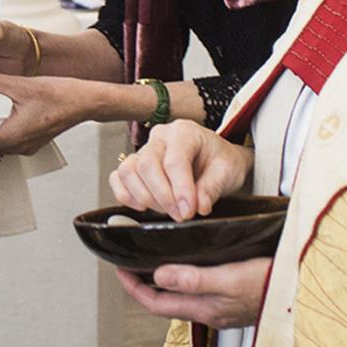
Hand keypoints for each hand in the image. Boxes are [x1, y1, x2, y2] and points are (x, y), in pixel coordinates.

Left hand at [0, 69, 93, 156]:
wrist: (87, 100)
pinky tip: (4, 117)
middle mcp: (21, 146)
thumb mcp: (21, 85)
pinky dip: (6, 130)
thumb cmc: (61, 96)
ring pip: (2, 143)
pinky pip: (14, 140)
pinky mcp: (37, 139)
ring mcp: (30, 145)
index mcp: (13, 136)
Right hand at [109, 121, 251, 221]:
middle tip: (180, 214)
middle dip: (163, 196)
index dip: (180, 190)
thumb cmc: (220, 161)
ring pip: (129, 172)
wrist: (216, 161)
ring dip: (145, 197)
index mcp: (184, 132)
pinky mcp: (135, 165)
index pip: (174, 161)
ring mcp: (144, 150)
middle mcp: (160, 137)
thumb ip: (212, 188)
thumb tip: (199, 205)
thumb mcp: (228, 172)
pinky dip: (125, 195)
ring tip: (167, 210)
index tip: (188, 211)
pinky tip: (143, 206)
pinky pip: (118, 178)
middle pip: (147, 165)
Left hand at [116, 257, 271, 329]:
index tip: (119, 269)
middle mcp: (211, 312)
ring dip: (164, 280)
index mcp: (205, 309)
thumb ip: (194, 280)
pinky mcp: (236, 298)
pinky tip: (189, 262)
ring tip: (153, 258)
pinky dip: (186, 277)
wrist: (307, 292)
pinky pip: (200, 290)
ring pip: (183, 296)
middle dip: (144, 284)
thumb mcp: (231, 279)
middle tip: (130, 261)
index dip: (133, 288)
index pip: (156, 303)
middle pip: (166, 302)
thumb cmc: (274, 284)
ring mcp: (224, 307)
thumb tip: (157, 276)